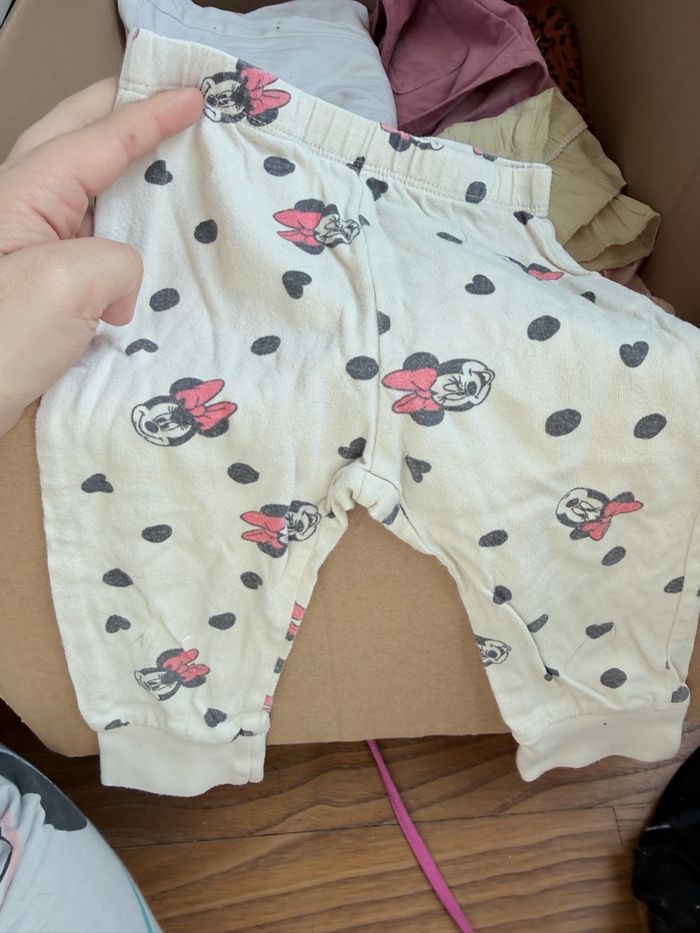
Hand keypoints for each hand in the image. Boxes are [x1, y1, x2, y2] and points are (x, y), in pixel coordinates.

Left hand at [0, 78, 202, 436]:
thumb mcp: (67, 286)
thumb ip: (117, 260)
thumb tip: (122, 284)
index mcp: (24, 192)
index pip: (99, 137)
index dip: (151, 113)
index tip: (194, 97)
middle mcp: (22, 208)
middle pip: (76, 136)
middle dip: (123, 110)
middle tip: (171, 101)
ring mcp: (26, 247)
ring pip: (81, 185)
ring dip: (124, 164)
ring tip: (167, 159)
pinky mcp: (36, 285)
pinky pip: (87, 237)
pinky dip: (121, 224)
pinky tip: (144, 241)